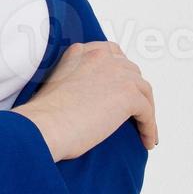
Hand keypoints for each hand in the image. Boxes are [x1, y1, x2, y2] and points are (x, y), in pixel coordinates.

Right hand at [14, 41, 156, 161]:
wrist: (43, 126)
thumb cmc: (43, 117)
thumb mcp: (57, 85)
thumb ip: (77, 81)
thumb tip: (93, 99)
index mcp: (83, 51)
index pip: (113, 55)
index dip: (121, 74)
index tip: (122, 91)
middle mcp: (102, 56)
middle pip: (131, 72)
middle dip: (135, 92)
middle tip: (134, 114)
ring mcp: (117, 73)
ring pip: (143, 91)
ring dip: (146, 110)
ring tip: (145, 131)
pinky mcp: (127, 94)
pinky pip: (147, 112)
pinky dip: (149, 127)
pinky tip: (147, 142)